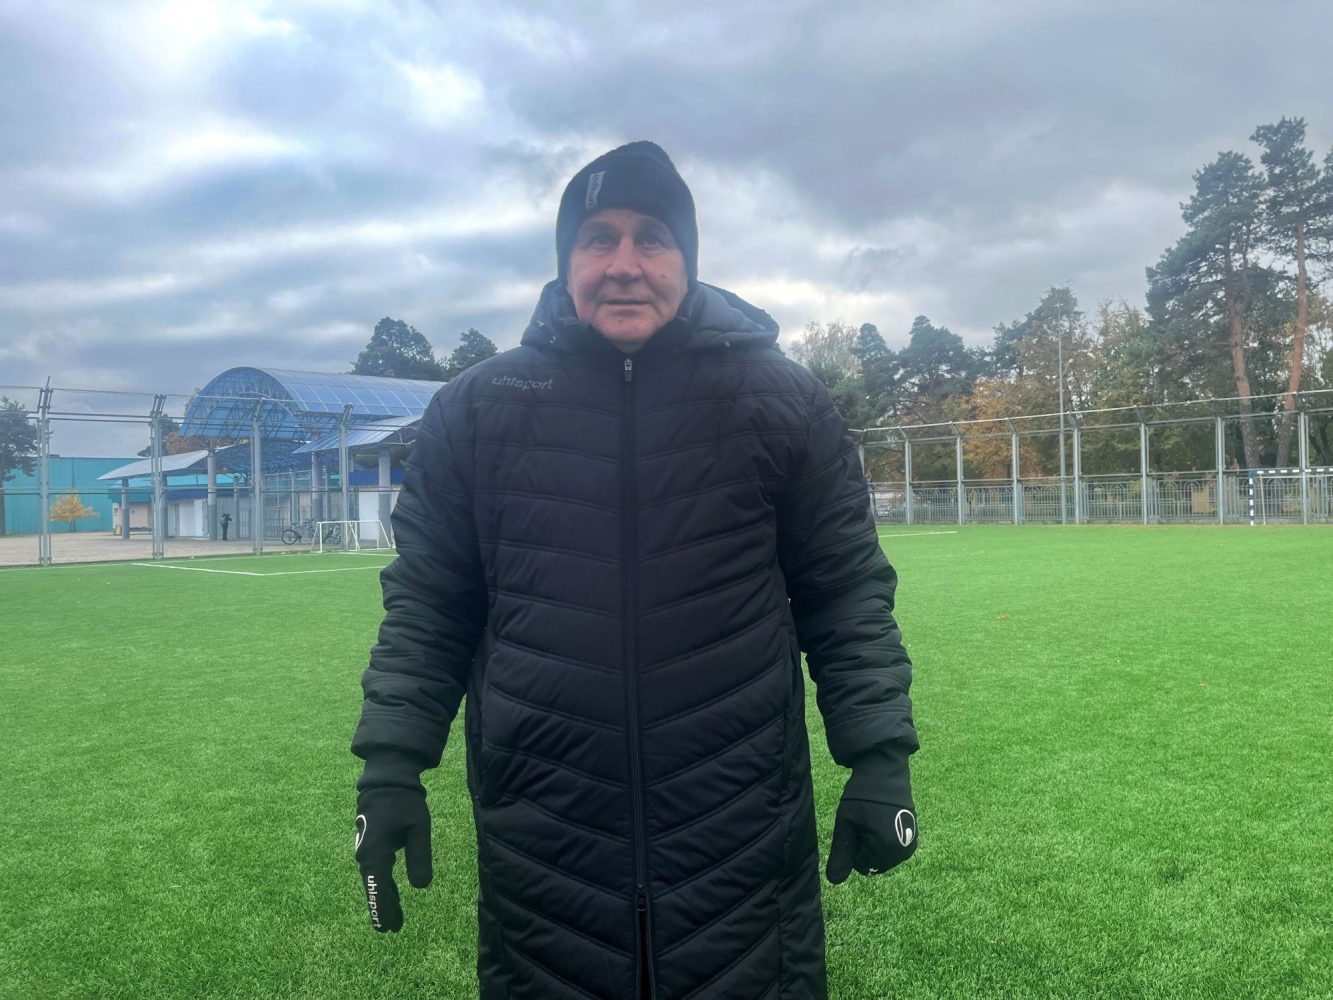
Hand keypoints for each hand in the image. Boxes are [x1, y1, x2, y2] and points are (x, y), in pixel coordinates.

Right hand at [355, 786, 432, 931]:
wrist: (387, 780)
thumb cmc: (404, 803)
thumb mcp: (419, 829)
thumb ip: (419, 858)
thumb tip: (421, 887)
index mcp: (376, 853)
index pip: (378, 889)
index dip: (383, 909)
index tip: (386, 928)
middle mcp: (366, 855)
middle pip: (374, 888)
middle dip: (383, 908)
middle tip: (392, 930)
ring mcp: (365, 850)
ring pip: (374, 880)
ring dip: (384, 897)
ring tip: (394, 919)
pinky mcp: (370, 844)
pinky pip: (375, 870)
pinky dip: (383, 884)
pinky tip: (391, 893)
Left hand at [825, 747, 916, 883]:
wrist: (885, 772)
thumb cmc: (861, 797)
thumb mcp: (846, 824)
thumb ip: (841, 855)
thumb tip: (834, 882)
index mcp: (885, 849)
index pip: (861, 866)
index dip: (853, 848)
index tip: (855, 827)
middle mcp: (902, 851)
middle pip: (874, 864)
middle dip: (865, 849)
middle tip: (864, 823)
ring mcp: (910, 845)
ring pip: (884, 859)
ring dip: (875, 846)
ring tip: (873, 821)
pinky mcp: (914, 838)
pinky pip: (894, 851)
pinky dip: (886, 842)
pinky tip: (883, 822)